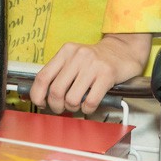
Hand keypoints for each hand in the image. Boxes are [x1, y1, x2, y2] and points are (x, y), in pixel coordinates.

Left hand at [30, 33, 150, 114]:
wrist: (123, 50)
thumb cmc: (96, 59)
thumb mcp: (74, 58)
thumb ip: (59, 72)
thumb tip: (43, 95)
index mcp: (66, 52)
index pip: (43, 76)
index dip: (37, 94)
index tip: (40, 103)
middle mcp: (78, 56)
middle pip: (56, 90)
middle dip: (56, 106)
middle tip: (60, 108)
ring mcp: (92, 65)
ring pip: (72, 99)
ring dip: (73, 108)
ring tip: (78, 104)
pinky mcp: (107, 75)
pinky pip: (90, 102)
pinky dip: (87, 109)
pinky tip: (89, 105)